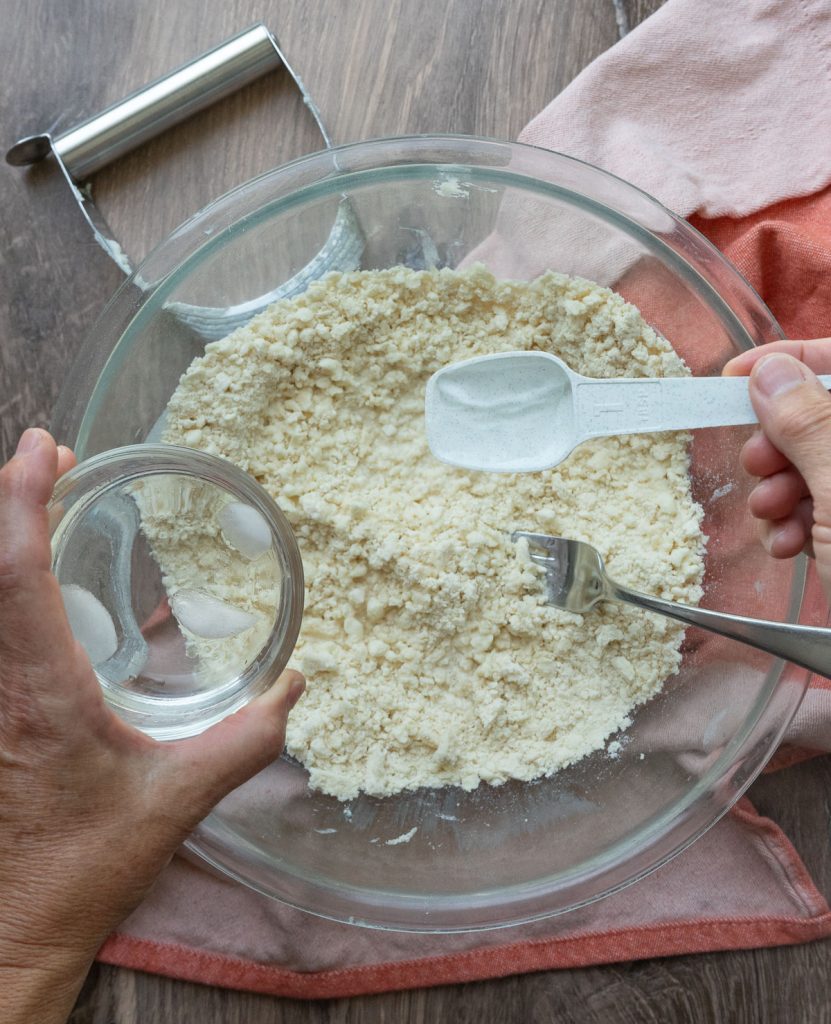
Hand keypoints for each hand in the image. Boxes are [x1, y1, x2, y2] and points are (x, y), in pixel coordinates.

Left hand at [0, 429, 304, 1023]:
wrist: (15, 923)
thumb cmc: (83, 864)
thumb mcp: (176, 800)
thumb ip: (245, 742)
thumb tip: (294, 688)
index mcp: (42, 688)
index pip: (16, 573)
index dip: (23, 502)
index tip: (44, 450)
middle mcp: (1, 680)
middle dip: (9, 498)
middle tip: (49, 456)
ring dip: (3, 533)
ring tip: (40, 493)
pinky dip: (4, 574)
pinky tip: (30, 571)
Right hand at [723, 340, 830, 600]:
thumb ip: (808, 423)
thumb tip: (771, 370)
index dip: (790, 360)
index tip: (736, 377)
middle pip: (819, 416)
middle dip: (779, 443)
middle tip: (759, 467)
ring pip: (810, 464)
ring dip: (778, 491)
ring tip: (776, 519)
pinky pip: (815, 505)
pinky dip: (792, 523)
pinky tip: (790, 545)